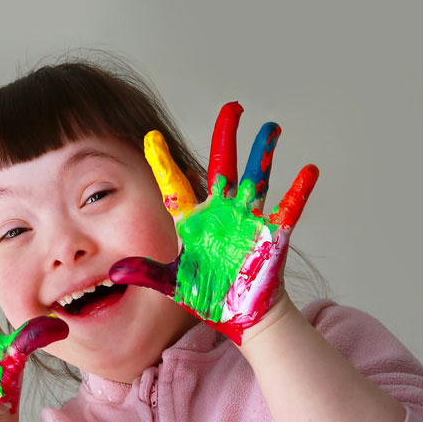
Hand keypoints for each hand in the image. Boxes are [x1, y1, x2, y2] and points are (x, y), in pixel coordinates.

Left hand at [109, 102, 317, 344]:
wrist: (241, 314)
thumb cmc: (209, 296)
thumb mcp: (172, 283)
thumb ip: (146, 273)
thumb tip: (113, 274)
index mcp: (194, 221)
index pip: (174, 186)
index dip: (163, 162)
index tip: (151, 136)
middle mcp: (221, 213)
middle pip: (223, 165)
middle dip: (226, 135)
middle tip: (231, 107)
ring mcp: (248, 220)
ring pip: (256, 177)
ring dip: (264, 152)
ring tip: (271, 127)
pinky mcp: (271, 235)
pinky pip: (288, 209)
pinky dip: (299, 191)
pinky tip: (309, 171)